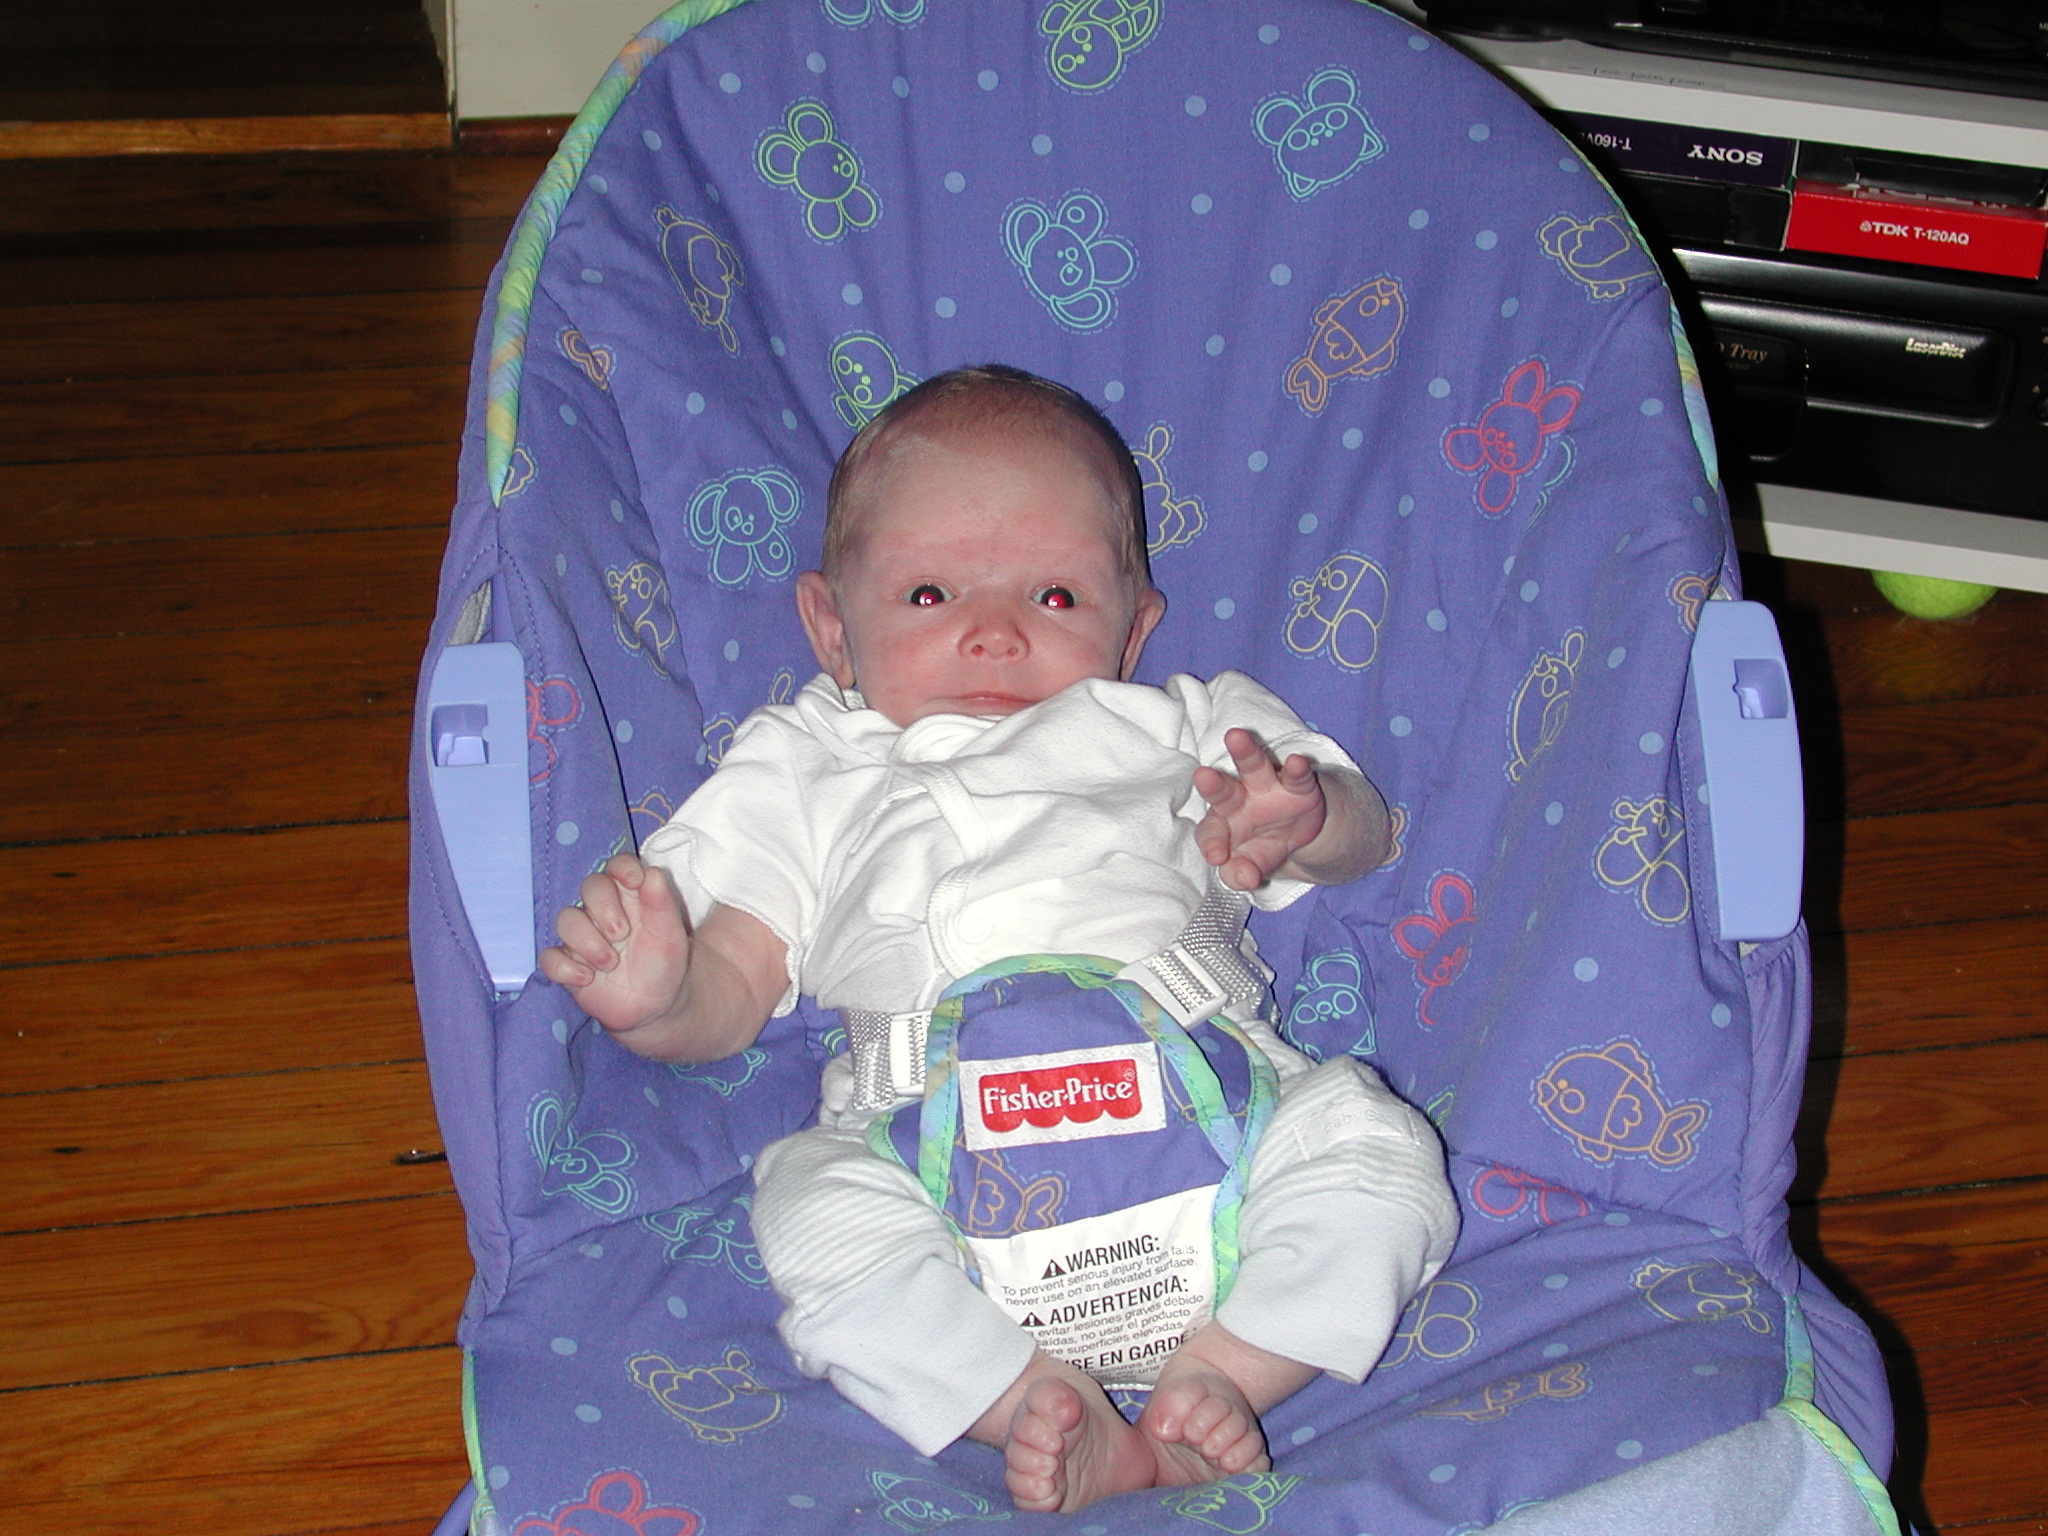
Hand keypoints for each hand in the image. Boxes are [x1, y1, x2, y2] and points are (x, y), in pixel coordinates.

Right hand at [538, 854, 691, 1038]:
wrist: (656, 1007)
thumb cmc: (663, 963)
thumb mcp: (670, 934)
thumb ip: (662, 903)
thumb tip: (652, 872)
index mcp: (629, 897)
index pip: (617, 866)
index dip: (622, 867)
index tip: (634, 881)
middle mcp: (602, 912)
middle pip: (590, 886)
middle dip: (604, 907)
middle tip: (622, 934)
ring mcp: (581, 938)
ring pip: (566, 920)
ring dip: (587, 941)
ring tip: (610, 963)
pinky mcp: (567, 965)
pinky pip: (549, 958)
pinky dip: (564, 966)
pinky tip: (587, 978)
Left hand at [1192, 729, 1330, 891]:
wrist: (1297, 834)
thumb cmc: (1260, 846)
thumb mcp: (1252, 865)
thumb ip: (1242, 874)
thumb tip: (1244, 879)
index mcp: (1222, 823)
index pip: (1211, 832)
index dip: (1212, 843)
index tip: (1216, 856)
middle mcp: (1240, 800)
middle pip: (1223, 791)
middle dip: (1213, 785)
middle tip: (1202, 776)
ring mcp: (1268, 789)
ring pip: (1253, 767)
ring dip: (1245, 753)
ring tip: (1234, 737)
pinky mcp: (1297, 786)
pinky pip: (1296, 776)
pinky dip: (1296, 769)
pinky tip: (1296, 761)